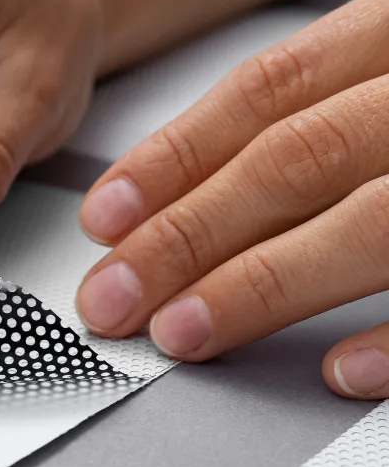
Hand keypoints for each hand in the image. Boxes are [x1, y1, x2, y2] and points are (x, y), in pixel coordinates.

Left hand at [75, 0, 388, 399]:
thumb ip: (330, 107)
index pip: (269, 93)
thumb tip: (195, 189)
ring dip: (266, 286)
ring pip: (375, 224)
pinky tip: (338, 373)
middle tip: (112, 297)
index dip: (174, 157)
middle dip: (189, 235)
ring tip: (185, 335)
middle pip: (299, 159)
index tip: (105, 217)